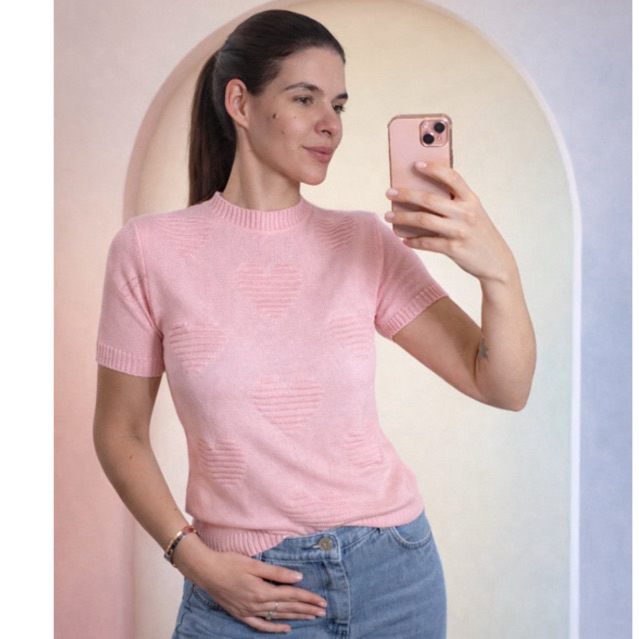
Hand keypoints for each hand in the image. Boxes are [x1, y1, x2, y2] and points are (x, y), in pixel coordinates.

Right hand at [174, 538, 327, 632]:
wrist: (205, 571)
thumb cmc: (229, 562)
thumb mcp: (254, 564)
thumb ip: (277, 573)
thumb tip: (298, 577)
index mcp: (262, 591)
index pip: (291, 595)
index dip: (308, 598)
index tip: (321, 601)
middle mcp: (257, 604)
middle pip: (287, 607)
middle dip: (306, 609)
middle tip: (322, 611)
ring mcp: (248, 611)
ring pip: (277, 616)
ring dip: (296, 617)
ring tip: (311, 617)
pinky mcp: (241, 614)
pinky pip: (261, 624)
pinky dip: (274, 627)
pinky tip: (286, 627)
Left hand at [385, 162, 516, 282]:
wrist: (497, 262)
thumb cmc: (479, 233)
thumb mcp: (473, 213)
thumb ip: (454, 203)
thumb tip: (420, 196)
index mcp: (471, 200)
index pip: (452, 177)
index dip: (433, 169)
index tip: (416, 164)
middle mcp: (466, 213)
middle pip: (429, 199)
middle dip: (405, 194)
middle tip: (389, 192)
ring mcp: (459, 231)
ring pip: (423, 220)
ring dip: (402, 217)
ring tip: (388, 216)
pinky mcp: (453, 249)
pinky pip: (426, 243)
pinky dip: (412, 241)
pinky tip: (404, 239)